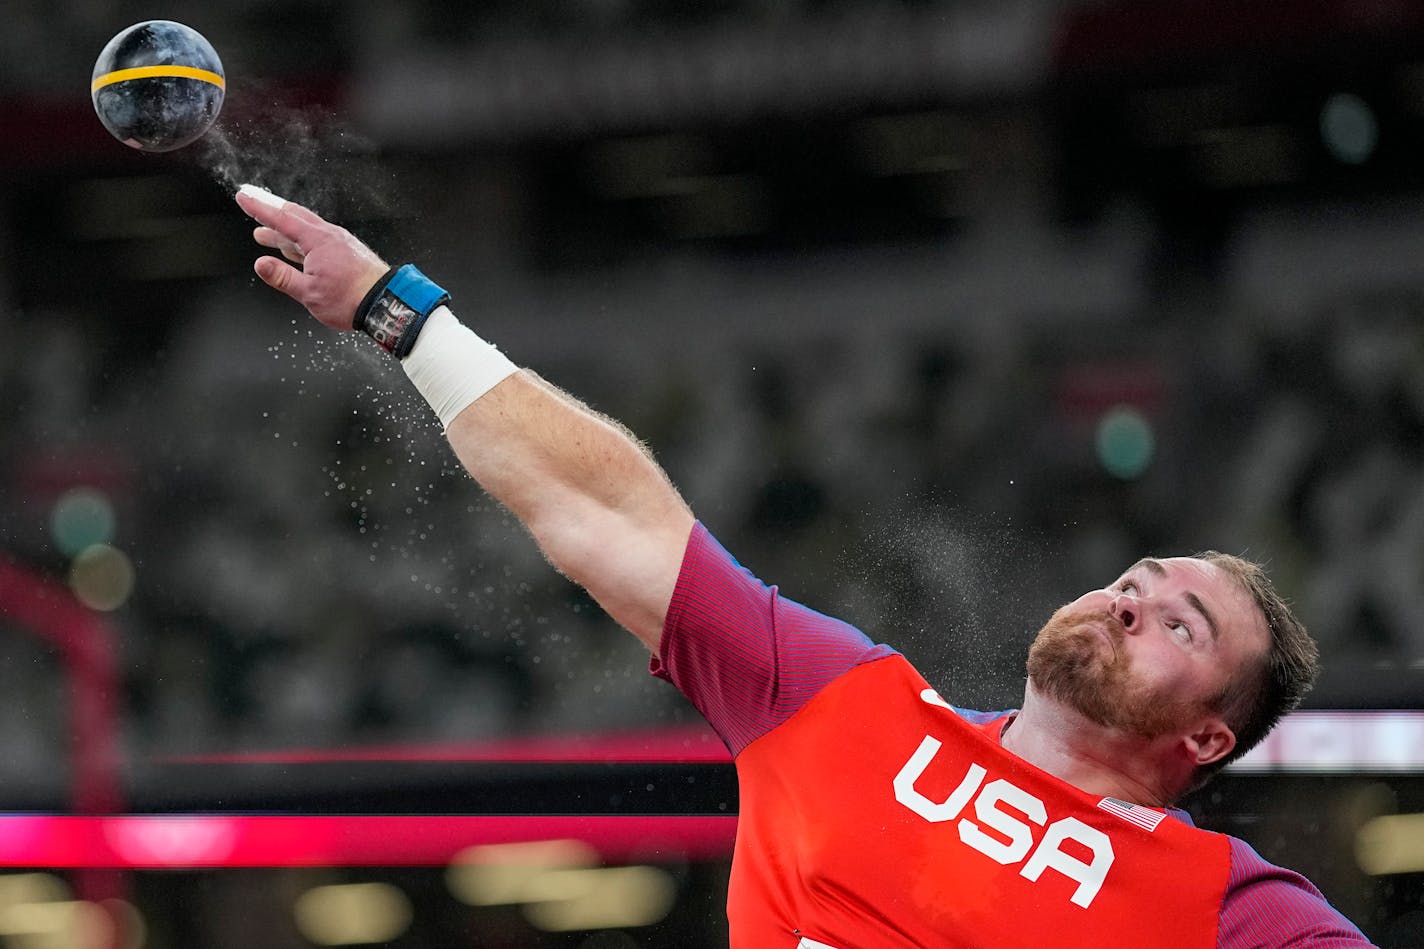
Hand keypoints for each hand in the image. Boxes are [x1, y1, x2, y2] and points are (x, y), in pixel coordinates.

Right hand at [234, 185, 390, 330]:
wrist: (386, 302)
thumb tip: (261, 265)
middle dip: (270, 213)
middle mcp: (330, 236)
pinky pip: (318, 240)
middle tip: (252, 207)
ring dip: (284, 231)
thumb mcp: (309, 292)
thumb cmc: (352, 299)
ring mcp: (339, 242)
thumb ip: (283, 277)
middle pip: (294, 217)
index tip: (244, 197)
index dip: (259, 208)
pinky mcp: (347, 251)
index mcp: (317, 240)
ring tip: (264, 234)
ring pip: (305, 230)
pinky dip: (300, 241)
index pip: (281, 219)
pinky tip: (294, 250)